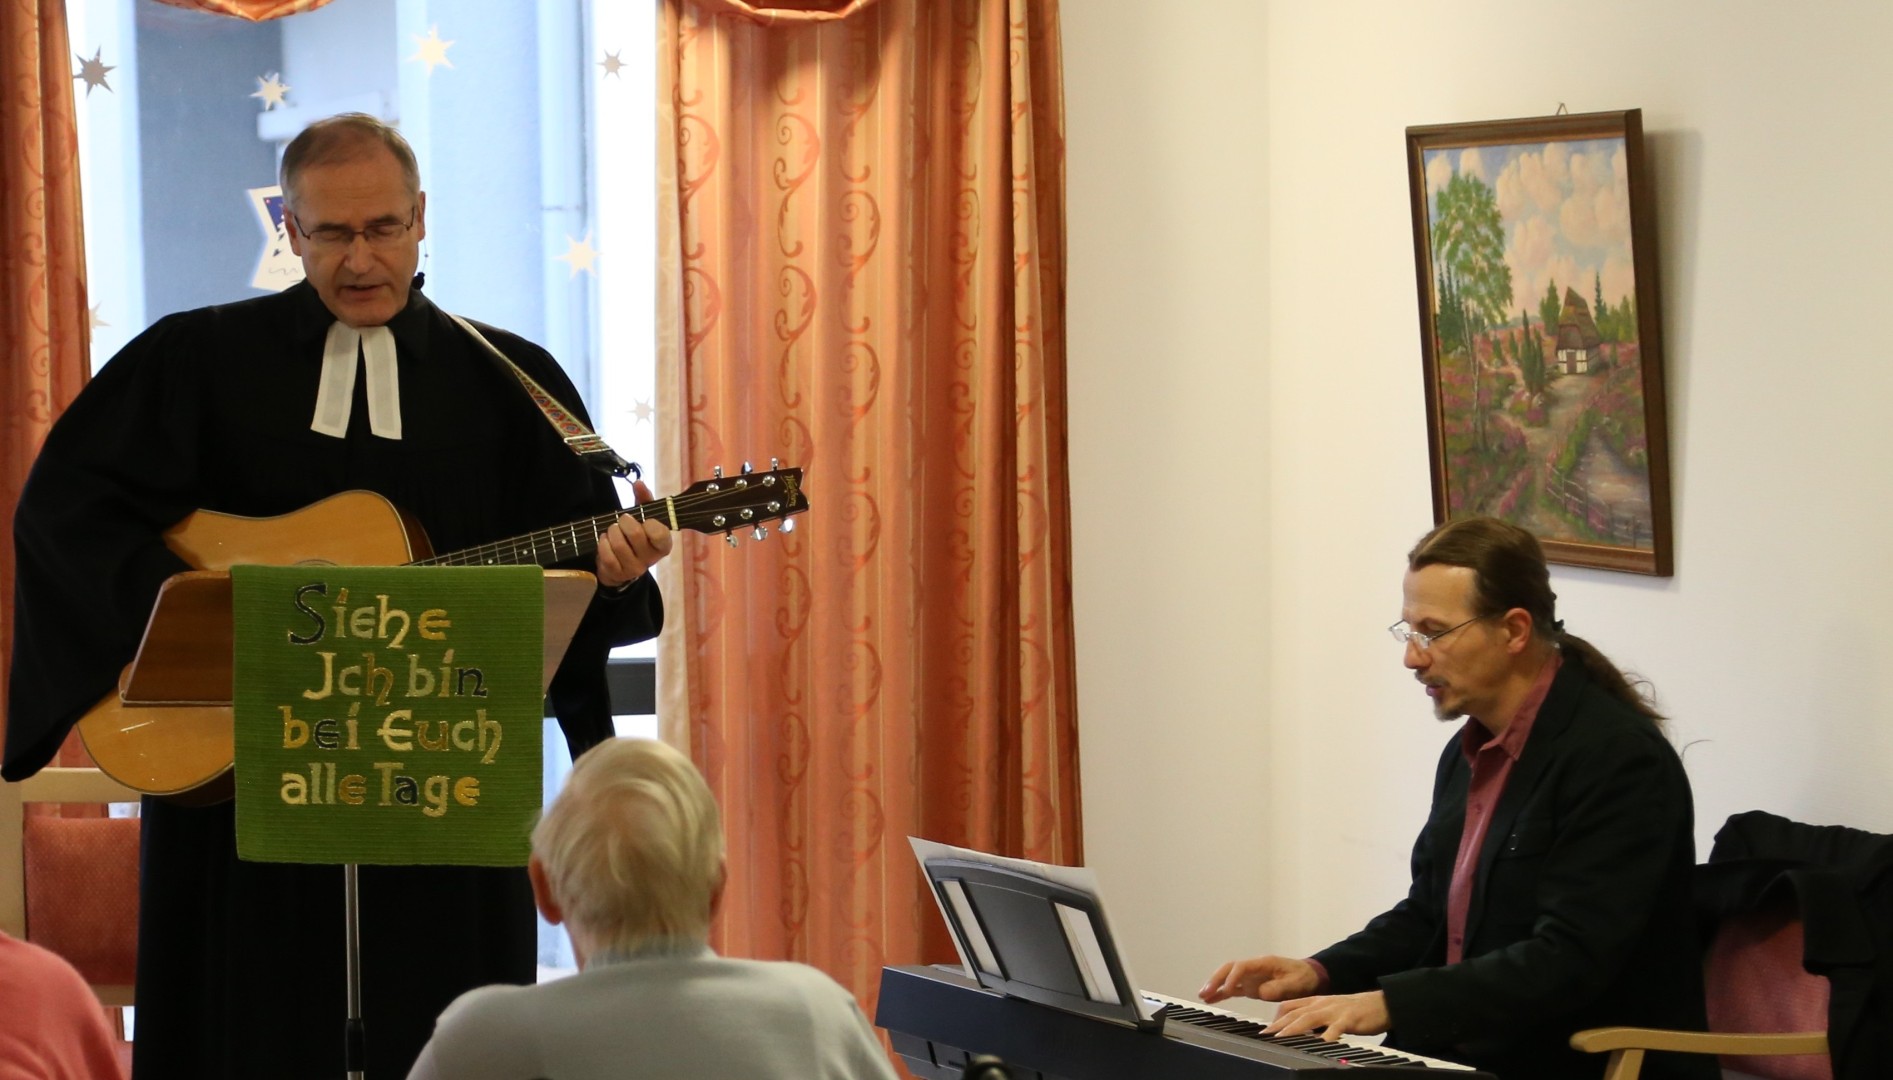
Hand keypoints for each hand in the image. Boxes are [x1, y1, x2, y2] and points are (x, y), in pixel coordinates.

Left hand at [595, 480, 673, 589]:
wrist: (622, 564)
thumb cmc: (636, 536)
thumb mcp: (643, 517)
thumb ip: (644, 499)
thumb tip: (638, 483)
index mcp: (663, 544)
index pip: (660, 533)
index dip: (650, 523)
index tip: (644, 520)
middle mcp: (652, 559)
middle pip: (635, 534)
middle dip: (623, 522)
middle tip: (622, 521)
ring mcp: (635, 569)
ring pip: (619, 544)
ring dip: (611, 532)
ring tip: (612, 530)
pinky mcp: (618, 574)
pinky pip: (607, 555)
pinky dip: (602, 544)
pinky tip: (605, 540)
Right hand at [1199, 955, 1320, 1003]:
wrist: (1310, 977)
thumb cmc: (1303, 977)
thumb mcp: (1295, 983)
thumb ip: (1278, 987)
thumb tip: (1261, 992)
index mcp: (1264, 963)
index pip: (1242, 967)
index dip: (1233, 977)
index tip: (1228, 990)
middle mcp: (1254, 968)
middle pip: (1229, 969)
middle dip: (1216, 979)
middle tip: (1205, 991)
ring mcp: (1251, 977)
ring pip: (1228, 977)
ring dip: (1215, 985)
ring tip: (1202, 995)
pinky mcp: (1251, 986)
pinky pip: (1233, 988)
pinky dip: (1222, 993)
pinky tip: (1211, 999)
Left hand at [1263, 990, 1389, 1040]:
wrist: (1380, 1004)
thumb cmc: (1353, 1011)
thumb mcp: (1329, 1011)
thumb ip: (1314, 1019)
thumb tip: (1296, 1032)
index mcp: (1316, 1001)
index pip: (1290, 1006)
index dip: (1276, 1018)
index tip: (1265, 1030)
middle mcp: (1322, 1004)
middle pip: (1295, 1012)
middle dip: (1279, 1024)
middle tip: (1266, 1035)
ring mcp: (1334, 1011)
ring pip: (1310, 1018)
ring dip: (1294, 1028)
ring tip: (1282, 1038)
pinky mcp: (1349, 1019)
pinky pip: (1336, 1028)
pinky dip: (1327, 1036)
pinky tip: (1320, 1043)